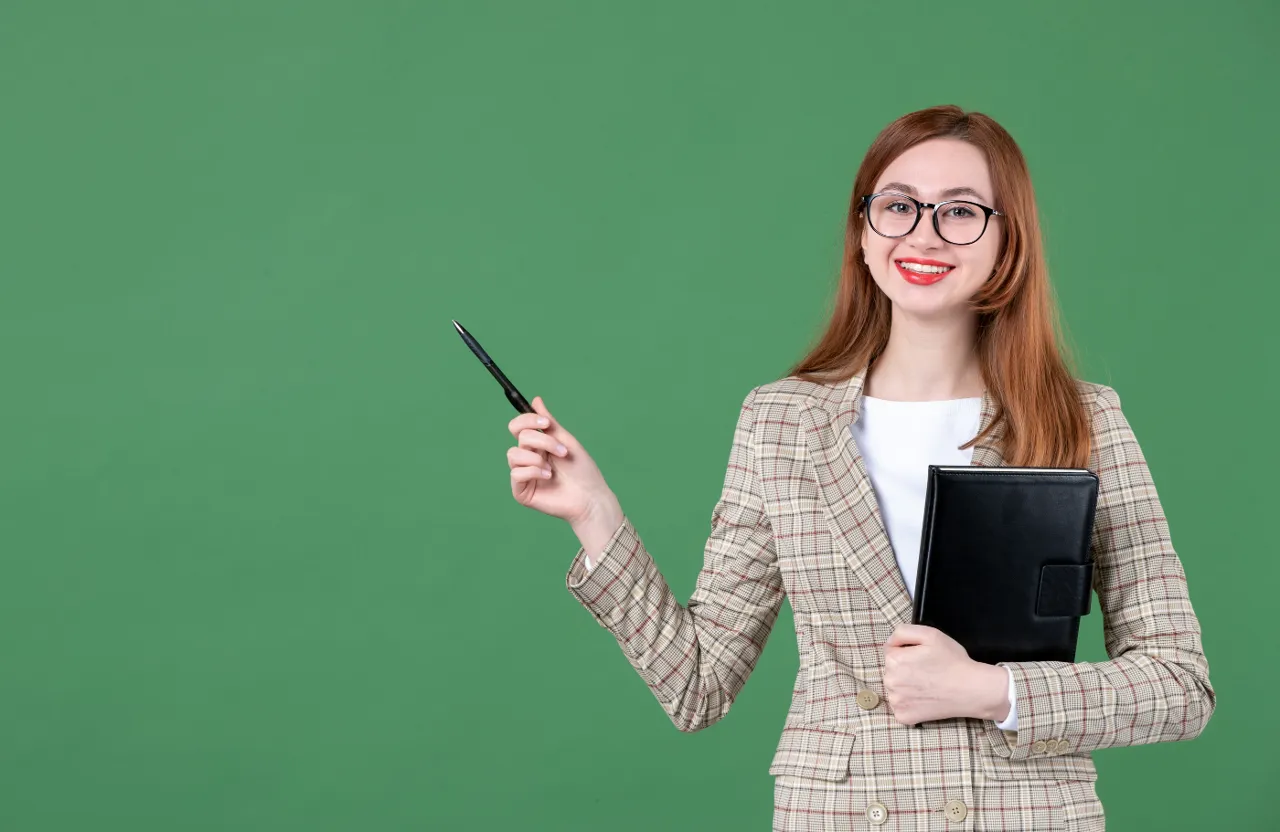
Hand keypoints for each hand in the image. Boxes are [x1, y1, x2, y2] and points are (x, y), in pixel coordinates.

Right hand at [506, 396, 615, 527]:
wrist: (591, 497)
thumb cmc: (582, 470)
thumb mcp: (566, 440)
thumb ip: (549, 423)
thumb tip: (536, 399)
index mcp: (537, 445)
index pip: (518, 426)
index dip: (527, 420)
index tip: (545, 423)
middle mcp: (528, 458)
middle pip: (519, 436)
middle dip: (541, 440)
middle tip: (561, 450)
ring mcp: (524, 475)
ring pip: (513, 454)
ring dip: (537, 458)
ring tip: (553, 469)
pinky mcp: (521, 491)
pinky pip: (516, 474)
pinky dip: (534, 472)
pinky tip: (549, 477)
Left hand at [882, 624, 1009, 725]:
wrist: (971, 689)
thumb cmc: (952, 660)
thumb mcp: (930, 634)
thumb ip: (903, 632)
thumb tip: (889, 642)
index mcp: (893, 660)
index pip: (891, 652)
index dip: (908, 653)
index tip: (923, 658)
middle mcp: (890, 681)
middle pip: (891, 671)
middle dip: (905, 670)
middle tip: (927, 673)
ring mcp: (896, 701)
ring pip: (895, 689)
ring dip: (906, 687)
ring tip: (927, 686)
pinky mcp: (903, 716)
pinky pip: (900, 707)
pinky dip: (909, 704)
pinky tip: (924, 700)